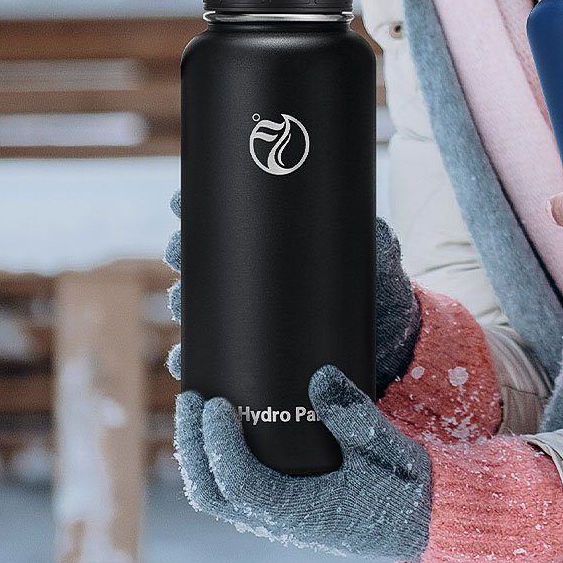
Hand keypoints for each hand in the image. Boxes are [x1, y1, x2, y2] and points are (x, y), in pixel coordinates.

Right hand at [164, 192, 420, 385]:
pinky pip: (213, 358)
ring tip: (181, 305)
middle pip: (205, 262)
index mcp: (276, 246)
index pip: (229, 222)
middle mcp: (255, 278)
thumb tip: (372, 227)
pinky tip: (185, 361)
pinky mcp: (253, 355)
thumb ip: (376, 240)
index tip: (180, 201)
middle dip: (184, 253)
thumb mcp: (376, 257)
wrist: (385, 338)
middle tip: (177, 250)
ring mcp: (251, 316)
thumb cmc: (376, 286)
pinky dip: (194, 360)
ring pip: (201, 307)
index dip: (199, 210)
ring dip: (184, 305)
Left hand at [174, 364, 431, 558]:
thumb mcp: (389, 448)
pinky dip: (213, 461)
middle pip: (212, 492)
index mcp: (302, 511)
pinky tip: (218, 428)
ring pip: (216, 496)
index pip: (239, 482)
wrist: (421, 522)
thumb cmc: (406, 487)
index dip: (219, 444)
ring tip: (196, 407)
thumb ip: (357, 416)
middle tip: (192, 395)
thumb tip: (321, 375)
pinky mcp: (282, 509)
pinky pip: (232, 492)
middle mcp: (281, 521)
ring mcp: (278, 518)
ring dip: (198, 453)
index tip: (217, 402)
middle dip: (193, 443)